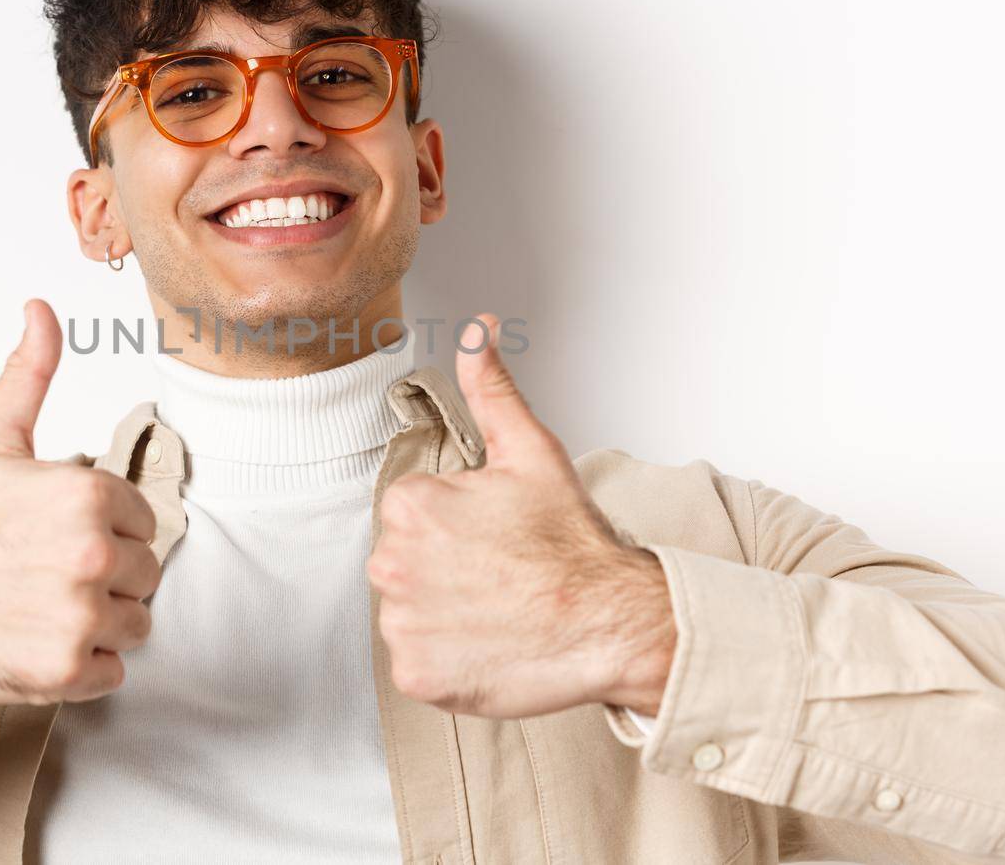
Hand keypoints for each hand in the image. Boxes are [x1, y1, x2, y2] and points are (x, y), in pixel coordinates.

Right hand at [0, 298, 160, 705]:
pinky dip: (85, 666)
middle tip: (49, 574)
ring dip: (100, 622)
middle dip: (106, 576)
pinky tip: (43, 642)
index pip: (144, 521)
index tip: (60, 536)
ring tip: (46, 608)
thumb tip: (40, 310)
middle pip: (145, 573)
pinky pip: (115, 671)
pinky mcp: (69, 670)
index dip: (107, 529)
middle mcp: (94, 555)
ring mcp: (83, 617)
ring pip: (135, 623)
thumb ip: (29, 375)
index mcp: (89, 495)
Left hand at [365, 313, 675, 718]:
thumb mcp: (531, 452)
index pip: (412, 515)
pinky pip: (417, 662)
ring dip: (444, 614)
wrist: (612, 622)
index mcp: (410, 505)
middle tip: (500, 576)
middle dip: (444, 569)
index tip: (495, 540)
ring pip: (409, 612)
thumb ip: (491, 387)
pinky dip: (448, 659)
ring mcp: (402, 623)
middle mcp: (392, 563)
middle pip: (404, 563)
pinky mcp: (415, 674)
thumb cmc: (574, 543)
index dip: (458, 526)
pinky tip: (488, 645)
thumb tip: (476, 329)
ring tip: (497, 610)